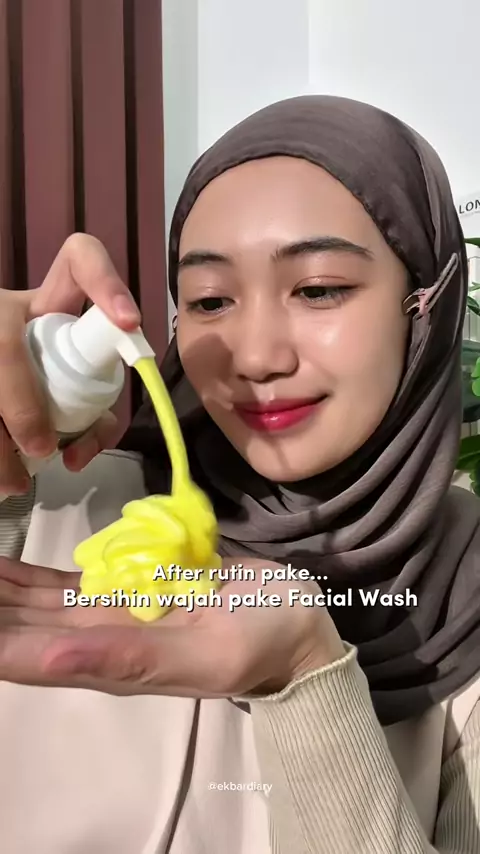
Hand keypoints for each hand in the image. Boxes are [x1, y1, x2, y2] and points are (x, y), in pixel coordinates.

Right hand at [0, 234, 140, 494]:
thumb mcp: (62, 385)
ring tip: (11, 483)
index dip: (106, 282)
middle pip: (3, 338)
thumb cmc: (31, 380)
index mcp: (44, 305)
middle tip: (41, 448)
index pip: (79, 258)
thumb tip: (75, 452)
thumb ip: (90, 407)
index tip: (129, 321)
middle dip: (23, 402)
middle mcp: (6, 308)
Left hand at [0, 557, 344, 697]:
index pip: (30, 656)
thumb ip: (129, 657)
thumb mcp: (206, 651)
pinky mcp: (131, 590)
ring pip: (38, 604)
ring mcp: (114, 616)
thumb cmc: (263, 639)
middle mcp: (102, 644)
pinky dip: (32, 575)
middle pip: (24, 628)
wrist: (298, 626)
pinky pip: (69, 583)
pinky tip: (5, 564)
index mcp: (115, 663)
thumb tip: (51, 661)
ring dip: (0, 591)